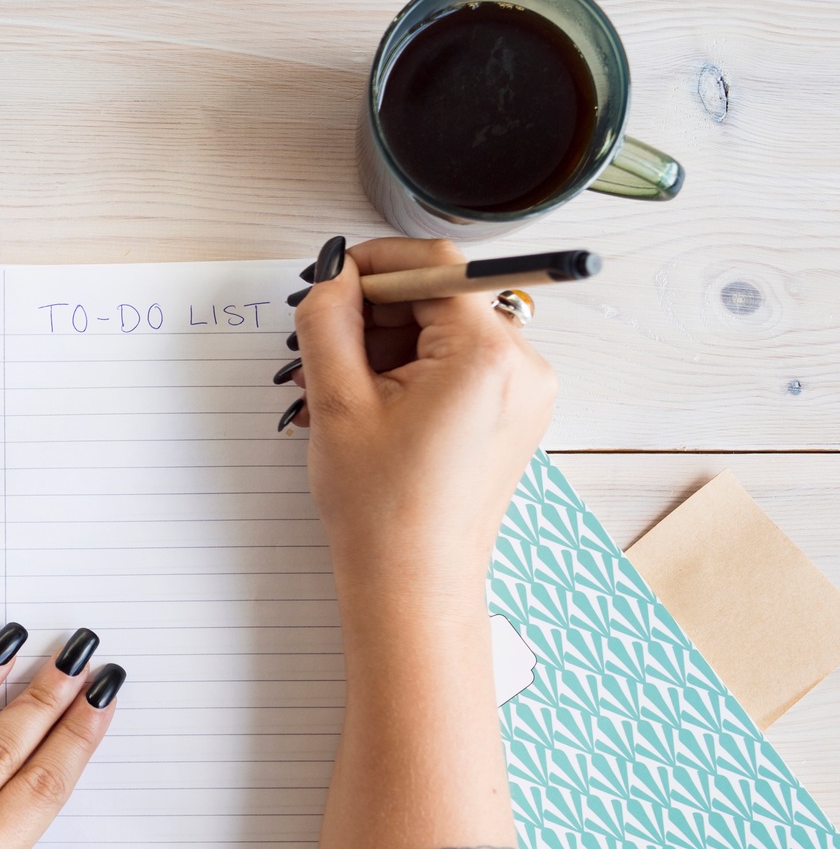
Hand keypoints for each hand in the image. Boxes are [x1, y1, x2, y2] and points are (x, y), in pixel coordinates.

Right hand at [288, 237, 555, 615]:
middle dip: (377, 317)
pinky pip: (460, 365)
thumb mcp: (337, 402)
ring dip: (389, 348)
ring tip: (343, 398)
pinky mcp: (513, 413)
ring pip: (446, 332)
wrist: (412, 584)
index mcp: (486, 355)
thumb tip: (332, 275)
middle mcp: (522, 366)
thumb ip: (328, 321)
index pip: (435, 265)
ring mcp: (524, 392)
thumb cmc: (382, 510)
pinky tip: (374, 410)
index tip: (332, 278)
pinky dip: (413, 373)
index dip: (375, 264)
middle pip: (441, 298)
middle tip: (323, 356)